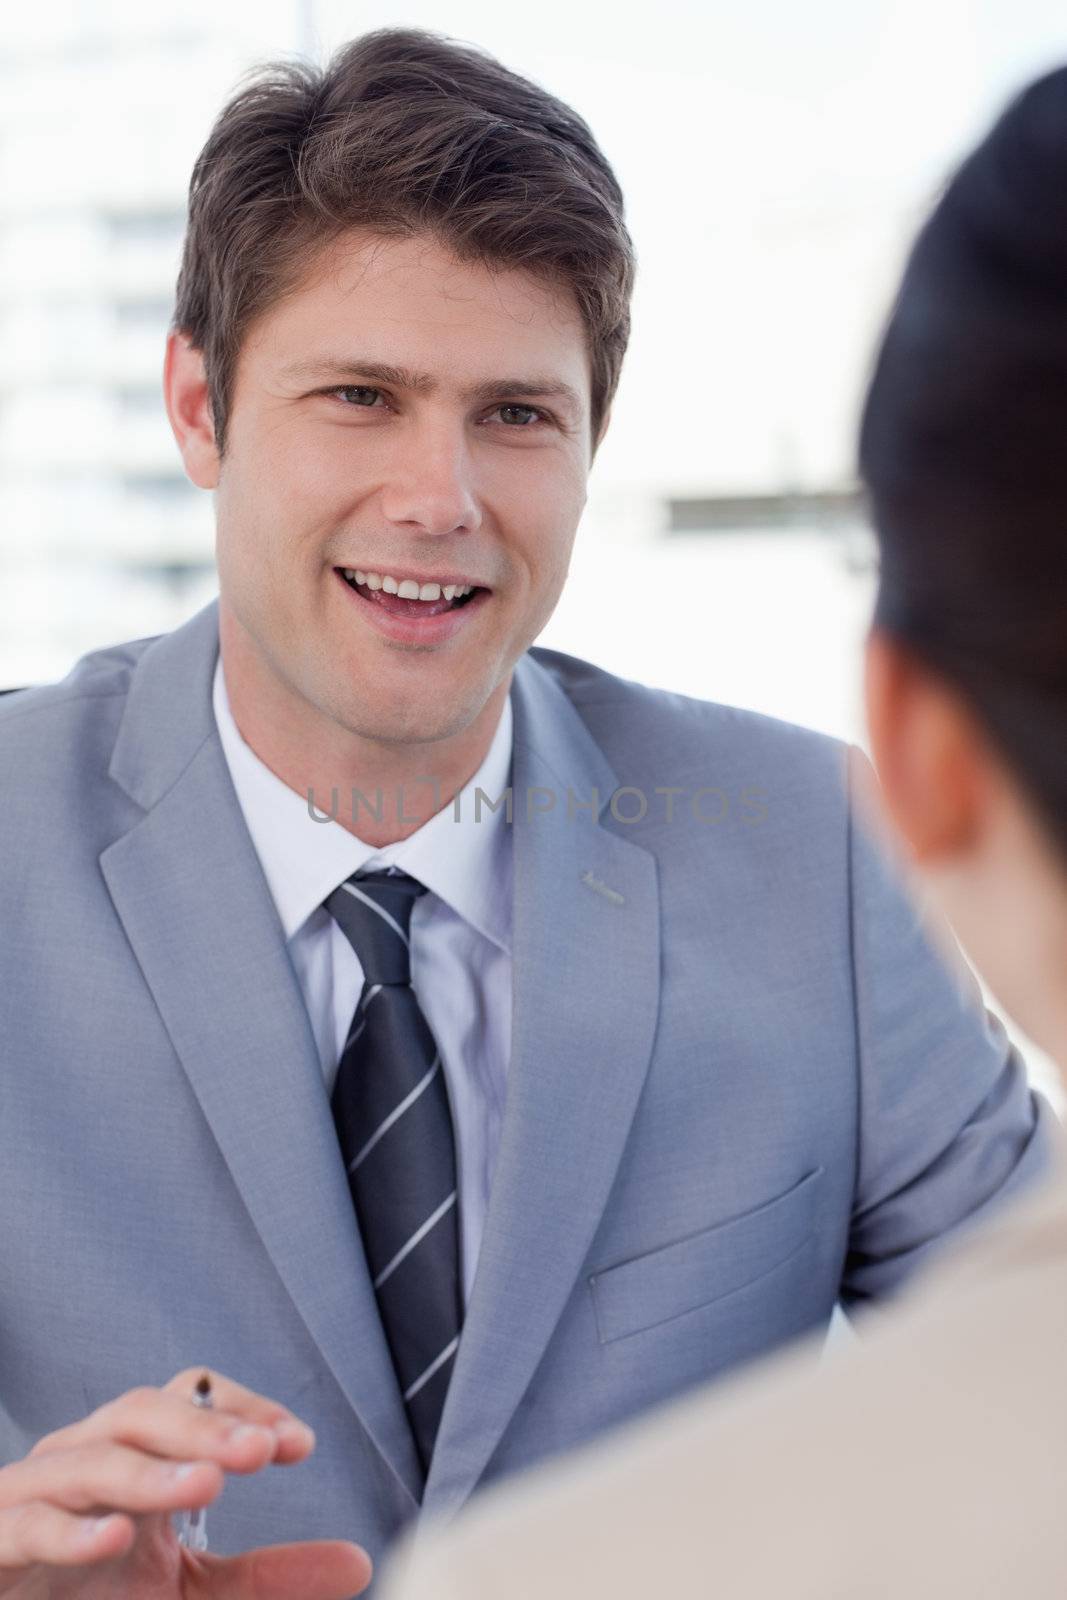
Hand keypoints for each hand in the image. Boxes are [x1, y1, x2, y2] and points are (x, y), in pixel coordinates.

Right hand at [0, 1368, 371, 1597]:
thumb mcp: (189, 1591)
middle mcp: (84, 1455)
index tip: (299, 1444)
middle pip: (143, 1411)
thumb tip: (359, 1563)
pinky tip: (115, 1536)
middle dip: (204, 1427)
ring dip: (152, 1470)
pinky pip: (29, 1523)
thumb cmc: (94, 1598)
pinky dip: (70, 1528)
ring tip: (207, 1484)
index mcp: (134, 1453)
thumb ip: (266, 1577)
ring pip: (93, 1458)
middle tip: (260, 1452)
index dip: (243, 1410)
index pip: (191, 1398)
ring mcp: (34, 1493)